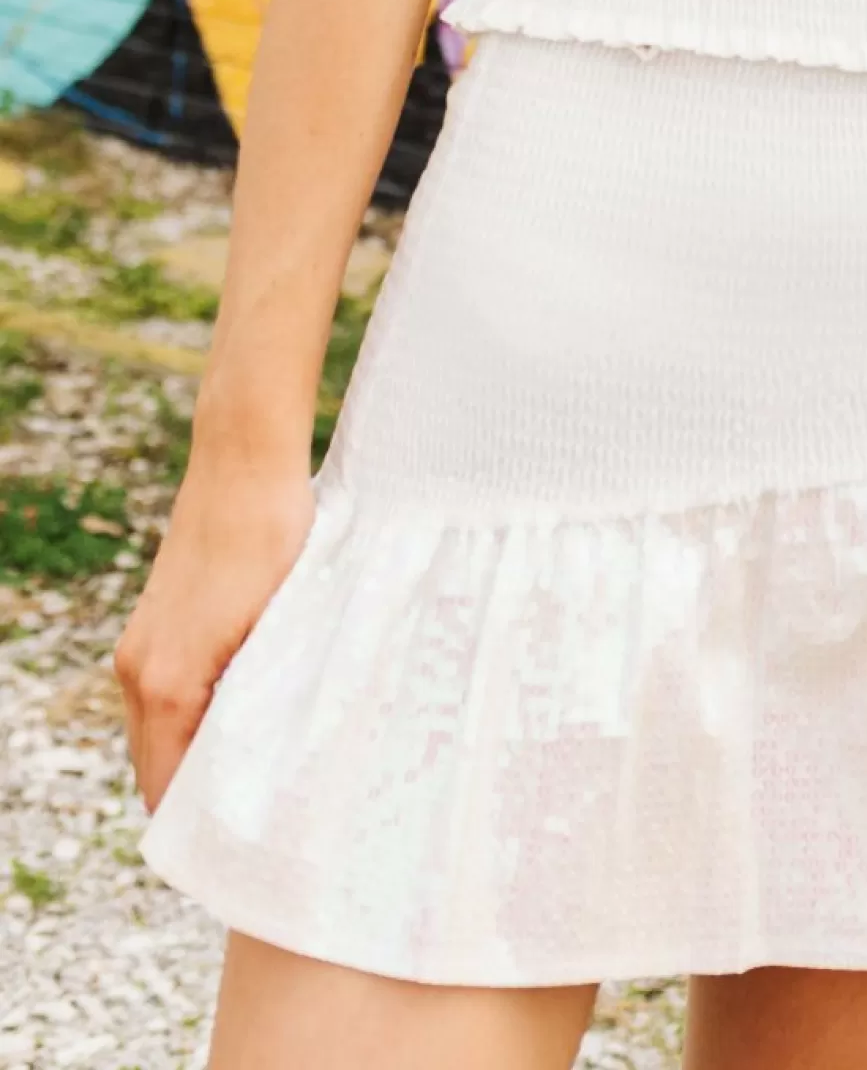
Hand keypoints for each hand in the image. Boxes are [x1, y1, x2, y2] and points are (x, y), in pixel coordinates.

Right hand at [113, 461, 316, 812]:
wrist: (244, 461)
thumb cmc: (274, 536)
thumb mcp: (281, 627)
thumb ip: (267, 699)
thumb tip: (278, 760)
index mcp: (165, 684)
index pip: (166, 792)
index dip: (200, 830)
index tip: (240, 853)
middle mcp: (137, 672)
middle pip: (156, 768)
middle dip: (197, 799)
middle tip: (256, 826)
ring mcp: (139, 647)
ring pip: (156, 732)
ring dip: (194, 755)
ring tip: (253, 778)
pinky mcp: (151, 625)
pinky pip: (160, 697)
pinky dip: (189, 718)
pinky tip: (239, 717)